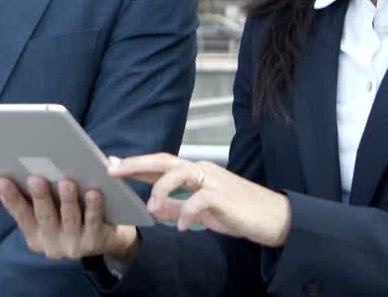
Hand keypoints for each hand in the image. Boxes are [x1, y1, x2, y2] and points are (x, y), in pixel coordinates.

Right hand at [0, 174, 139, 262]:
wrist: (109, 237)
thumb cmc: (76, 212)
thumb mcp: (56, 206)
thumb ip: (42, 192)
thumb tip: (30, 165)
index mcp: (35, 234)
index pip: (20, 214)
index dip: (10, 197)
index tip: (0, 179)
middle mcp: (51, 244)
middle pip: (44, 217)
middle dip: (39, 196)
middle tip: (35, 178)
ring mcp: (72, 246)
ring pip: (69, 219)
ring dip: (67, 200)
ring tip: (67, 182)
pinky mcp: (94, 243)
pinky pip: (93, 222)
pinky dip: (93, 207)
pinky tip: (93, 192)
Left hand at [110, 153, 290, 246]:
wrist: (275, 218)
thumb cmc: (241, 212)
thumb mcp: (204, 212)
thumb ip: (179, 207)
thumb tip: (156, 209)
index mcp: (197, 172)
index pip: (161, 164)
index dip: (136, 163)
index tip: (112, 162)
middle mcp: (203, 170)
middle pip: (164, 160)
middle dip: (136, 164)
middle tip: (112, 169)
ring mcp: (213, 181)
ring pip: (179, 172)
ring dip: (161, 189)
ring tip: (152, 208)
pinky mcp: (223, 196)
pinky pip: (198, 200)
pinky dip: (187, 213)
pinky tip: (184, 228)